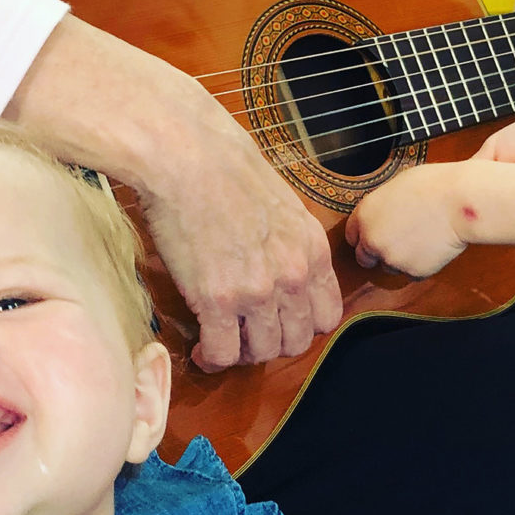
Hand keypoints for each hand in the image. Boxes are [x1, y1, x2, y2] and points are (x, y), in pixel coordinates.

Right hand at [8, 17, 340, 371]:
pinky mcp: (216, 300)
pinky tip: (201, 351)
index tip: (280, 323)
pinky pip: (223, 352)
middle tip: (247, 337)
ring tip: (223, 344)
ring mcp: (256, 291)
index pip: (327, 318)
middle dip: (271, 345)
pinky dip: (212, 359)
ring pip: (261, 353)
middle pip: (296, 342)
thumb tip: (280, 271)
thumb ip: (291, 245)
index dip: (303, 327)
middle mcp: (292, 276)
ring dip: (242, 354)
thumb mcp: (283, 206)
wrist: (187, 156)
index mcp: (312, 251)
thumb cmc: (226, 170)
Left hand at [346, 163, 470, 276]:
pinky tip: (434, 247)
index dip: (364, 235)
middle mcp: (372, 239)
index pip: (351, 235)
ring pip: (389, 267)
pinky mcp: (412, 272)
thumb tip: (382, 215)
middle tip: (396, 245)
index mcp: (365, 214)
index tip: (373, 236)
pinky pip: (412, 273)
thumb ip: (383, 206)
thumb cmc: (435, 186)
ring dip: (401, 259)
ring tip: (422, 239)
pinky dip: (421, 265)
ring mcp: (392, 258)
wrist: (462, 202)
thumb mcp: (398, 186)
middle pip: (364, 258)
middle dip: (377, 253)